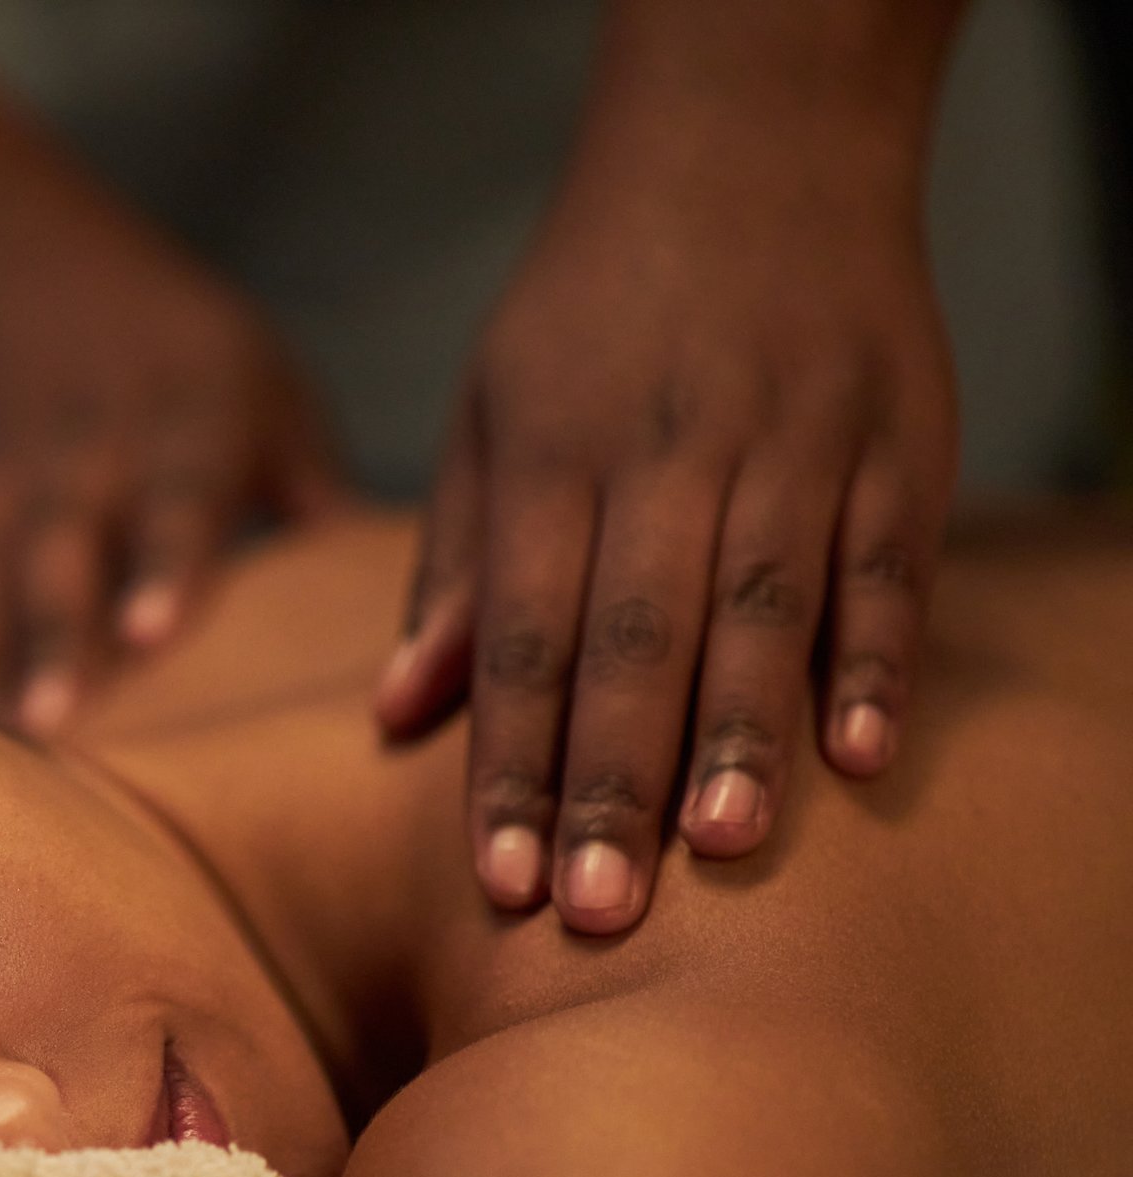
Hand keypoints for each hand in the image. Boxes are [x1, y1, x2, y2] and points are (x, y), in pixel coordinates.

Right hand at [0, 183, 340, 732]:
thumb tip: (408, 601)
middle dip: (55, 640)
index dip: (163, 564)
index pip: (177, 497)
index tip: (153, 631)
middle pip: (62, 557)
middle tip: (56, 726)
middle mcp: (78, 455)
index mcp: (180, 421)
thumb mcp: (251, 375)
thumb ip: (311, 486)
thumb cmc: (154, 339)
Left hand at [377, 134, 956, 933]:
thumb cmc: (592, 312)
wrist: (751, 144)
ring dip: (741, 732)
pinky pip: (888, 561)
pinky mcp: (896, 437)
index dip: (509, 762)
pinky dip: (878, 656)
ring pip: (761, 607)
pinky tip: (865, 754)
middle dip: (610, 779)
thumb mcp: (490, 415)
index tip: (497, 884)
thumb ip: (455, 573)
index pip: (522, 636)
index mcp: (554, 457)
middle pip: (633, 639)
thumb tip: (396, 718)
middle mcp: (668, 455)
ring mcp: (791, 443)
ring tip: (721, 850)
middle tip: (595, 916)